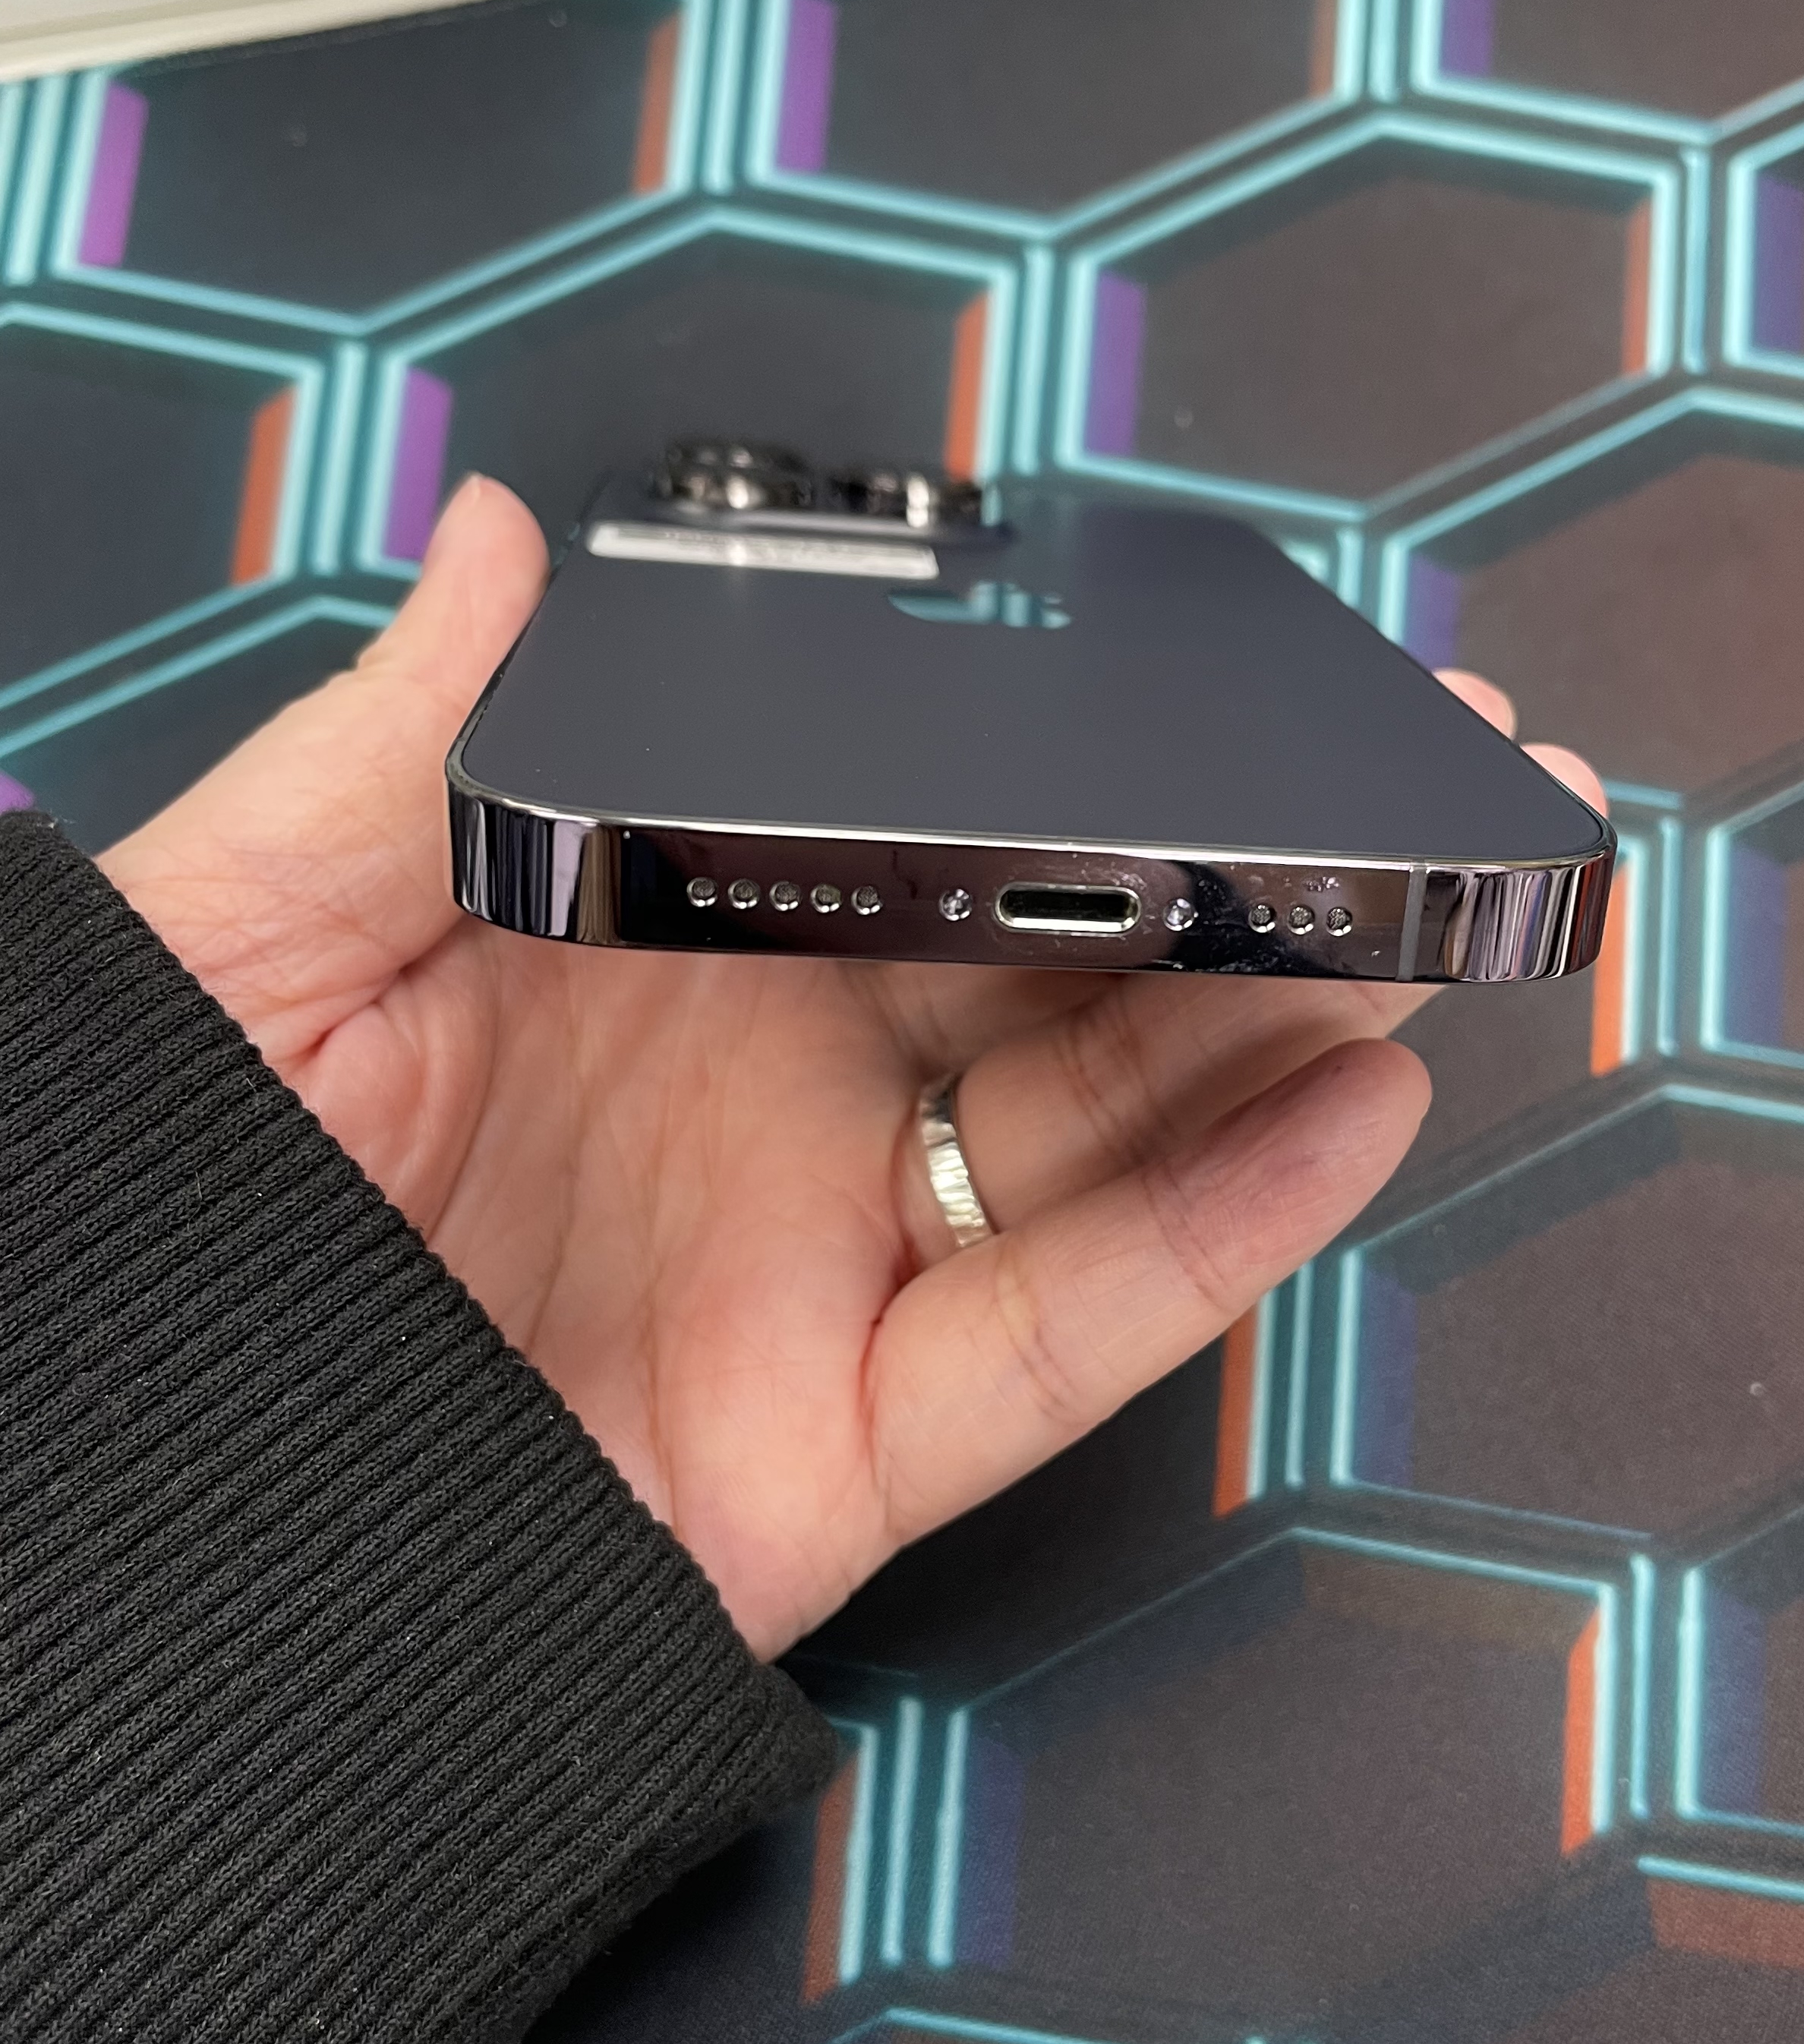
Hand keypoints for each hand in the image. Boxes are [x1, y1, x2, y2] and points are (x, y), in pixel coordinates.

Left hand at [100, 479, 1602, 1654]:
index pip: (930, 840)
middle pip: (1077, 979)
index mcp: (667, 957)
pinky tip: (1352, 1104)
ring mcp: (835, 1271)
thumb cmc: (153, 1196)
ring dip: (1293, 1026)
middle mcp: (785, 1100)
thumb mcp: (253, 926)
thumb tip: (502, 538)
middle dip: (1263, 876)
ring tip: (1431, 910)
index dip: (1084, 767)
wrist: (113, 1506)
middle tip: (1420, 773)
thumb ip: (413, 741)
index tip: (1223, 687)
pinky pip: (1075, 1334)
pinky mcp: (859, 1444)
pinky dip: (1230, 1233)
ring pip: (1121, 1142)